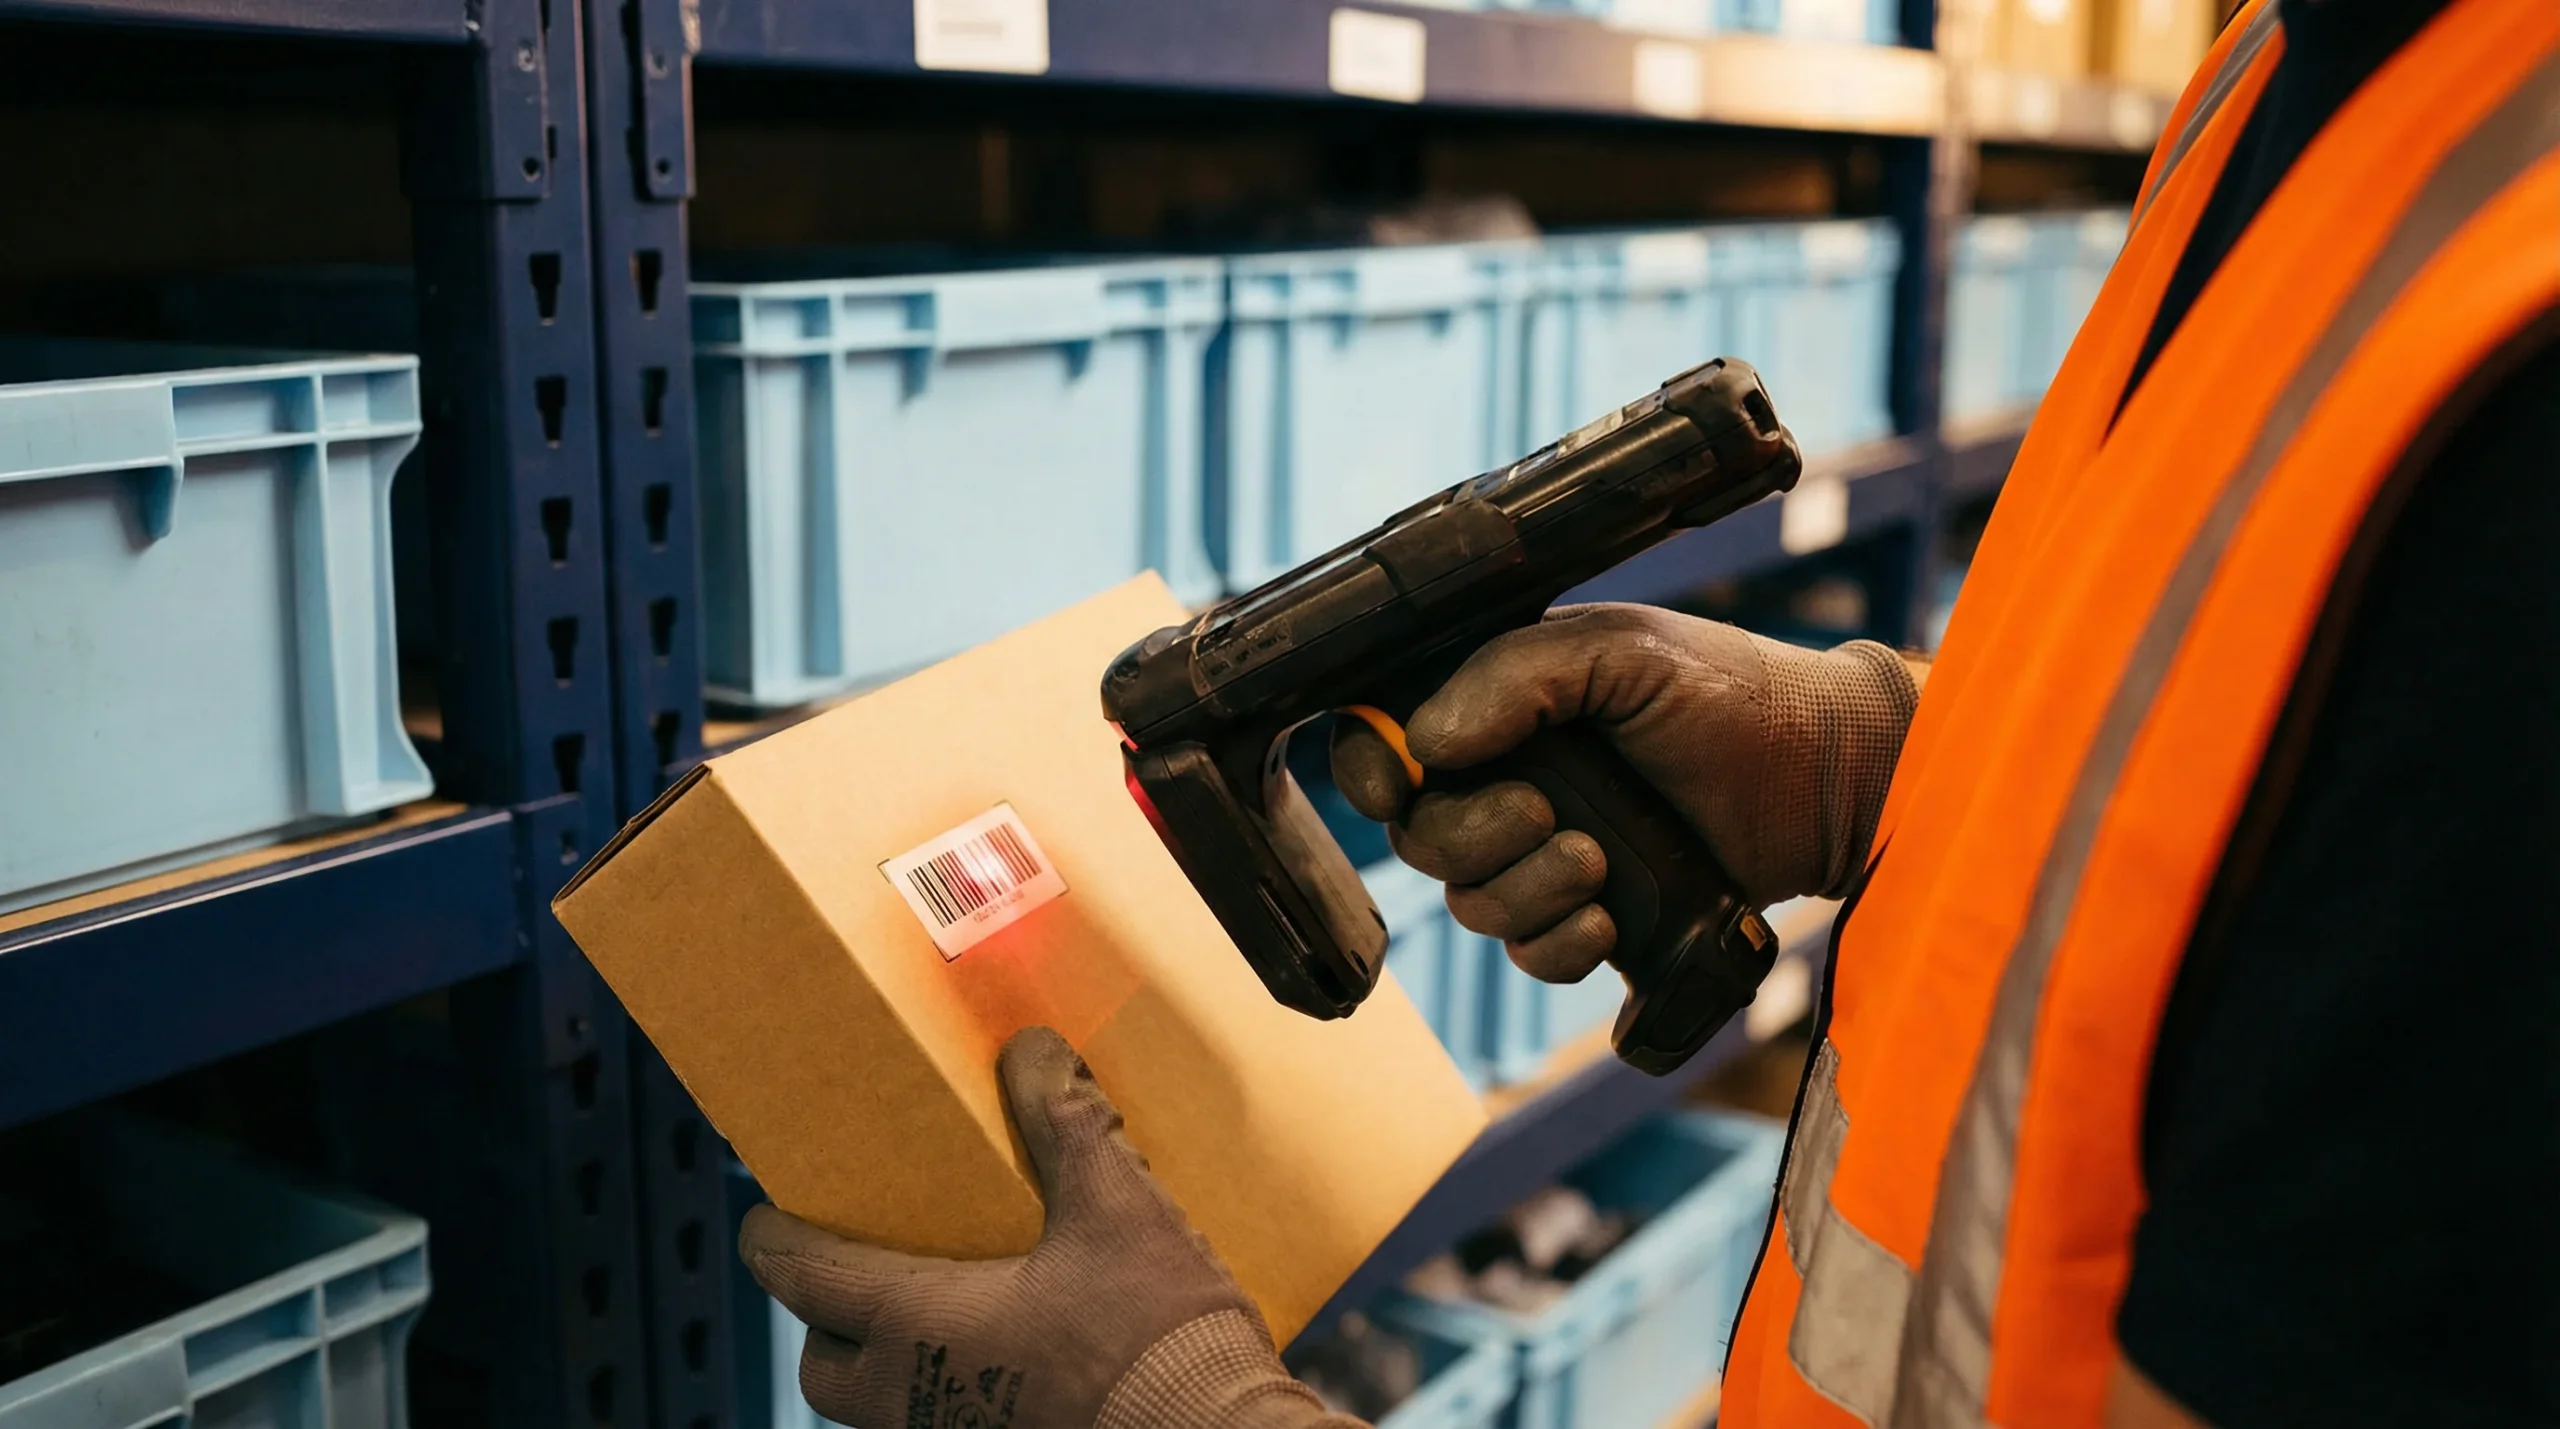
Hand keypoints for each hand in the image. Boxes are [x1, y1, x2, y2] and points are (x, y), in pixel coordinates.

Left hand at [740, 1027, 1363, 1428]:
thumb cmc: (1157, 1338)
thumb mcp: (1116, 1205)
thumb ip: (1066, 1121)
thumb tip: (1033, 1054)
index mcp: (920, 1326)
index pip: (801, 1279)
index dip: (772, 1237)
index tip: (769, 1212)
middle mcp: (916, 1397)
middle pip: (823, 1366)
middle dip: (826, 1315)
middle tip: (864, 1260)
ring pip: (880, 1404)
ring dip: (888, 1357)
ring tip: (943, 1301)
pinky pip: (940, 1421)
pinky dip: (948, 1384)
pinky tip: (1007, 1348)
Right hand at [1331, 603, 1916, 983]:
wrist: (1828, 781)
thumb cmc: (1733, 695)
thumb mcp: (1623, 652)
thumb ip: (1516, 674)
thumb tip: (1426, 739)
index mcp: (1503, 703)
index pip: (1390, 738)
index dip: (1373, 769)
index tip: (1398, 787)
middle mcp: (1511, 778)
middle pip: (1420, 835)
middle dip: (1473, 838)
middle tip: (1549, 817)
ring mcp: (1546, 852)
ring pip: (1470, 902)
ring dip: (1525, 893)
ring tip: (1599, 865)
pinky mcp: (1589, 916)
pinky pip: (1528, 954)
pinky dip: (1556, 946)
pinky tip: (1606, 922)